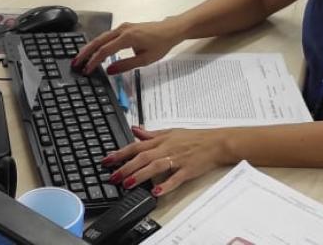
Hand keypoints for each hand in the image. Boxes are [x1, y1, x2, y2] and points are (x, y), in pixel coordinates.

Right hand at [72, 19, 183, 75]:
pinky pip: (108, 35)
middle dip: (86, 52)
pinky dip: (99, 43)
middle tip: (75, 63)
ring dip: (91, 47)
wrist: (171, 30)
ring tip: (81, 58)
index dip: (94, 61)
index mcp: (127, 37)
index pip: (105, 50)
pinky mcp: (125, 28)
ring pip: (102, 37)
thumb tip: (108, 71)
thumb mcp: (145, 59)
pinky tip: (94, 50)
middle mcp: (122, 30)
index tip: (87, 70)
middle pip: (99, 41)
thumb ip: (126, 65)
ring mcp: (123, 27)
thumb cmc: (160, 44)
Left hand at [103, 126, 229, 196]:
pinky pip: (175, 178)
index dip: (120, 153)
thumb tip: (135, 130)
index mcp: (161, 140)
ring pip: (156, 166)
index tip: (106, 161)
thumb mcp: (171, 132)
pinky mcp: (188, 169)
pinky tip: (156, 191)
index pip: (136, 146)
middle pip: (143, 157)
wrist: (216, 143)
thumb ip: (151, 134)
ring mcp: (177, 159)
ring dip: (140, 175)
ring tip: (128, 184)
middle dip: (126, 167)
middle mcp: (167, 148)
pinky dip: (166, 184)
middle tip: (113, 177)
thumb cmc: (194, 138)